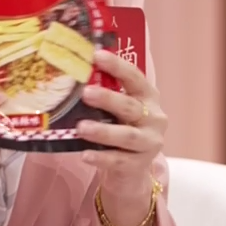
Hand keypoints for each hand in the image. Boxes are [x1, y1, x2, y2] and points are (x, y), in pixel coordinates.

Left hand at [78, 47, 166, 225]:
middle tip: (85, 93)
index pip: (135, 77)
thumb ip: (104, 92)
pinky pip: (119, 161)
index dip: (117, 66)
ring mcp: (149, 143)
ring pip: (127, 135)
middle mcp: (154, 118)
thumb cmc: (120, 129)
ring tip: (81, 128)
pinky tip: (85, 155)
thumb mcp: (117, 110)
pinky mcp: (139, 165)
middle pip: (130, 106)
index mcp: (148, 97)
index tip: (97, 55)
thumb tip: (72, 70)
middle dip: (108, 99)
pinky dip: (101, 158)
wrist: (131, 170)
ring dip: (103, 131)